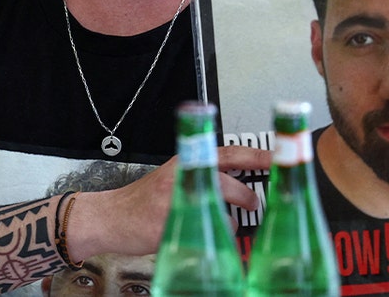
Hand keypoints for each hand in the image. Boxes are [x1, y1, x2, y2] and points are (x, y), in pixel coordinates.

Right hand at [67, 145, 269, 259]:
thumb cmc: (143, 202)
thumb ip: (199, 175)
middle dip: (246, 194)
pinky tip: (205, 236)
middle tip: (256, 203)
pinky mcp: (170, 221)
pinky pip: (205, 229)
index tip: (278, 156)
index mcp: (184, 161)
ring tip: (230, 223)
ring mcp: (175, 198)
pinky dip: (213, 235)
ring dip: (229, 218)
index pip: (228, 151)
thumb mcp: (171, 178)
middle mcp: (181, 175)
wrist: (111, 217)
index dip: (255, 154)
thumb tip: (238, 187)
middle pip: (226, 180)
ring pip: (219, 206)